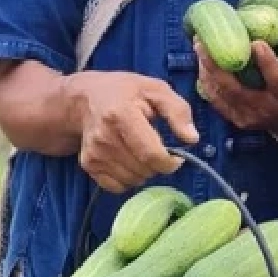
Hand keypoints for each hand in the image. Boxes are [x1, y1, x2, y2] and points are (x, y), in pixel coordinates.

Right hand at [66, 73, 197, 193]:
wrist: (85, 98)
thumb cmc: (125, 92)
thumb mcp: (156, 89)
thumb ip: (178, 111)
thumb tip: (192, 139)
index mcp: (121, 115)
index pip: (150, 154)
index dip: (170, 162)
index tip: (176, 156)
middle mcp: (104, 137)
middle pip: (144, 170)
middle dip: (157, 165)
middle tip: (154, 147)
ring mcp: (94, 153)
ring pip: (132, 181)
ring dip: (144, 172)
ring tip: (139, 151)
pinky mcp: (88, 165)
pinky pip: (118, 187)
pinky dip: (128, 179)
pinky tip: (127, 160)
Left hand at [195, 42, 277, 142]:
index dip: (267, 63)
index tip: (257, 42)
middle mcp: (266, 110)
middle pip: (237, 90)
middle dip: (218, 66)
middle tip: (203, 41)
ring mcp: (249, 117)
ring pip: (222, 94)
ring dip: (206, 70)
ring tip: (198, 45)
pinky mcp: (236, 120)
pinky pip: (216, 101)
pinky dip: (206, 81)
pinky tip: (201, 63)